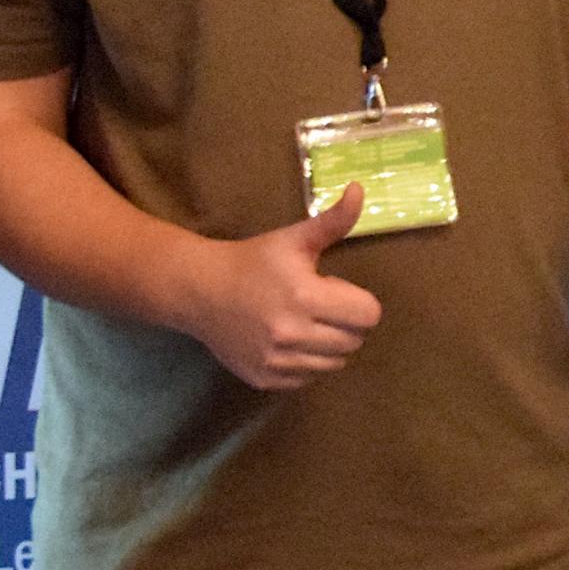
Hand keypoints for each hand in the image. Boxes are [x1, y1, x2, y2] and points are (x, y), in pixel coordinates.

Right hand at [188, 186, 384, 390]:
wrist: (200, 290)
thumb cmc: (252, 261)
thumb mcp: (293, 238)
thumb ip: (333, 221)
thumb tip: (360, 190)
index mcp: (305, 296)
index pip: (368, 314)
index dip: (359, 300)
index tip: (336, 290)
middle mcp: (293, 334)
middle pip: (355, 340)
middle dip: (346, 322)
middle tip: (321, 306)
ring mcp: (278, 362)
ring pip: (335, 363)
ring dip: (329, 344)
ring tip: (306, 322)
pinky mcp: (266, 379)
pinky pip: (309, 378)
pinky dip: (306, 363)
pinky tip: (287, 341)